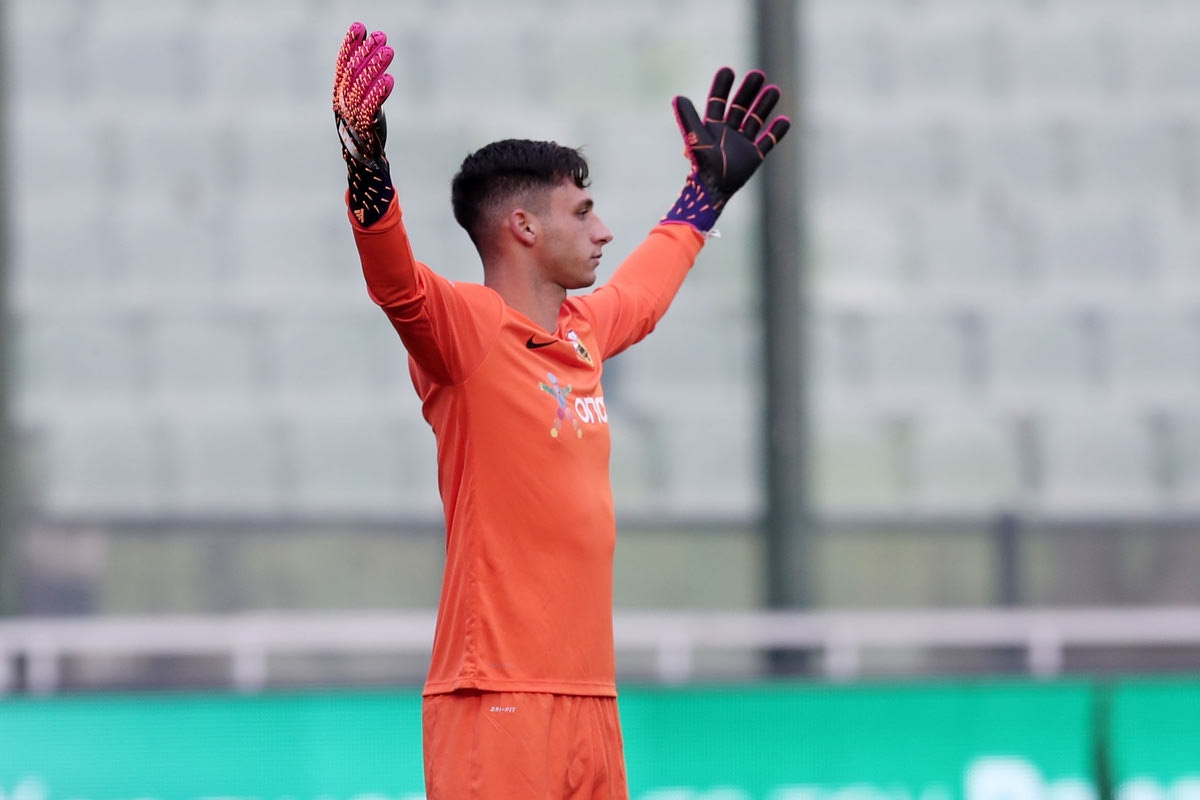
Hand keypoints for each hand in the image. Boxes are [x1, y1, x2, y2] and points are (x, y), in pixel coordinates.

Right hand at [332, 22, 394, 169]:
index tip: (360, 28)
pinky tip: (389, 79)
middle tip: (382, 37)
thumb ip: (363, 76)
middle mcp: (342, 103)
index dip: (350, 45)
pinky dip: (378, 92)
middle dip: (367, 52)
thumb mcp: (362, 100)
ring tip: (388, 51)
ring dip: (375, 67)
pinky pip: (370, 107)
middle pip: (353, 72)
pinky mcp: (364, 129)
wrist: (364, 163)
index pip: (342, 64)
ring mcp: (351, 116)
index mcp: (339, 94)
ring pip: (361, 87)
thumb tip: (371, 44)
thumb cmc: (365, 127)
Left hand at [663, 67, 790, 230]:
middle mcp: (727, 133)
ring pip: (756, 120)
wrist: (714, 190)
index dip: (722, 87)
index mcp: (712, 126)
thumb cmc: (703, 164)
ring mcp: (742, 144)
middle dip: (749, 91)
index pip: (717, 101)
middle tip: (758, 75)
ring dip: (764, 106)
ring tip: (774, 90)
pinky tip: (785, 120)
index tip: (728, 71)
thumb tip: (678, 97)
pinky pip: (768, 142)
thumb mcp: (695, 137)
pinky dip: (777, 132)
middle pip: (740, 107)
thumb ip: (688, 118)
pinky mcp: (754, 157)